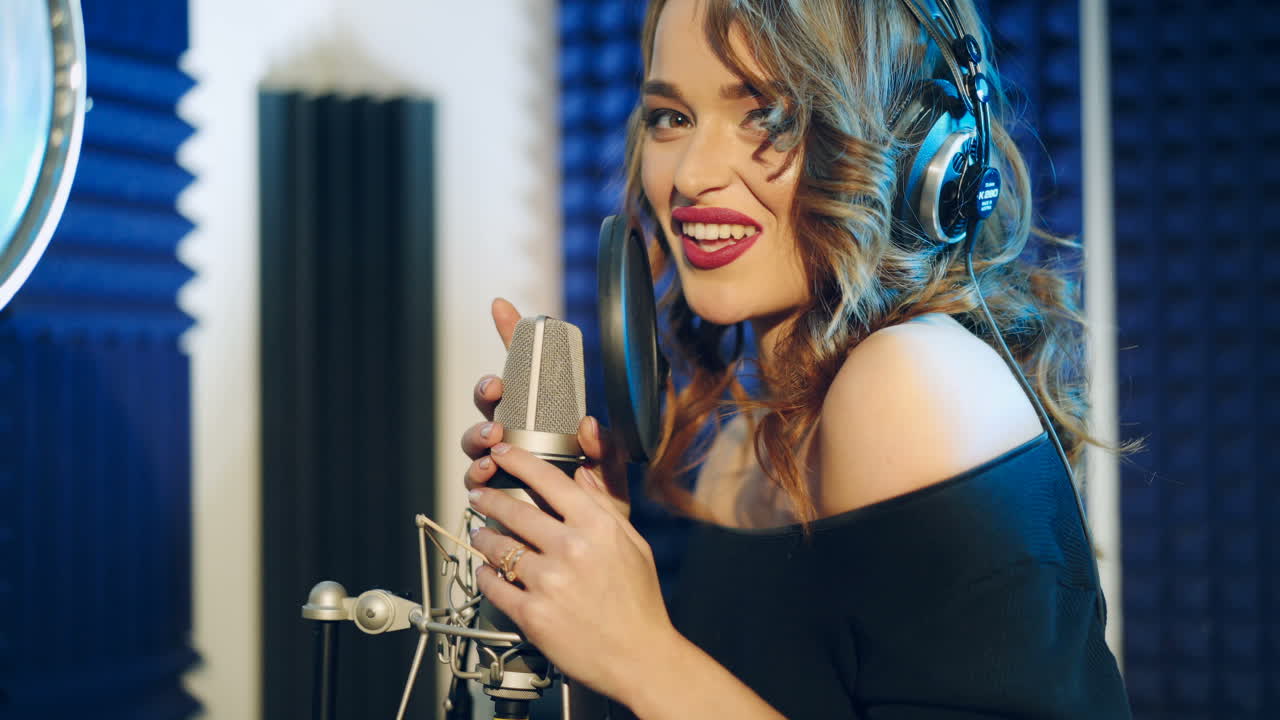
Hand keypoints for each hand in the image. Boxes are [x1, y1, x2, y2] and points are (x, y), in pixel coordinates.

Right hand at [459, 298, 629, 518]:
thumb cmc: (599, 514)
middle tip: (498, 390)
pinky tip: (488, 472)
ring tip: (494, 440)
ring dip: (479, 432)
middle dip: (488, 389)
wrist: (587, 559)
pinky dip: (477, 470)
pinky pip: (473, 475)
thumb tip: (590, 423)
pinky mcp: (489, 492)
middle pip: (491, 401)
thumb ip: (606, 451)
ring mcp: (500, 462)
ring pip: (476, 436)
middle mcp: (519, 436)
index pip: (528, 373)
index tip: (503, 308)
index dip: (513, 338)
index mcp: (548, 421)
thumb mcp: (612, 480)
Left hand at [466, 443, 678, 701]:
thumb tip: (582, 474)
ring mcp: (549, 582)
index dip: (518, 460)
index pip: (549, 480)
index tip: (502, 453)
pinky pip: (495, 586)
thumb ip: (605, 507)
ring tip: (480, 535)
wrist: (640, 657)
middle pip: (514, 510)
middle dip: (488, 498)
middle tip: (478, 494)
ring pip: (499, 548)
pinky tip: (487, 571)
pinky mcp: (533, 614)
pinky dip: (486, 576)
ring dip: (483, 537)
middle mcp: (571, 549)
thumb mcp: (633, 545)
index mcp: (598, 527)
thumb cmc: (639, 604)